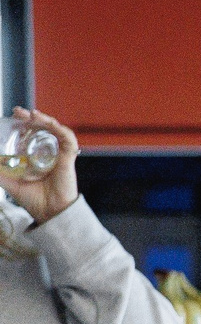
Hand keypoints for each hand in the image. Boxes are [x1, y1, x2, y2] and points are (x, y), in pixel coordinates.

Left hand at [0, 107, 75, 227]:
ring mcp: (59, 154)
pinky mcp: (69, 158)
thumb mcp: (9, 181)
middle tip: (18, 112)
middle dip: (31, 117)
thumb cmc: (33, 199)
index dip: (23, 123)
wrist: (49, 212)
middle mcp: (49, 152)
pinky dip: (60, 129)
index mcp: (36, 156)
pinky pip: (68, 139)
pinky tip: (50, 124)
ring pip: (56, 129)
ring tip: (33, 115)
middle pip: (43, 128)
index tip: (13, 115)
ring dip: (45, 119)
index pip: (31, 133)